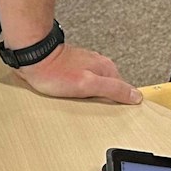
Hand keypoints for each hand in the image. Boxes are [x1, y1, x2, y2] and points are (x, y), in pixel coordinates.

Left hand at [14, 42, 141, 103]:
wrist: (34, 57)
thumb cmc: (57, 73)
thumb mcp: (89, 85)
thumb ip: (113, 89)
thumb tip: (136, 96)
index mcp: (106, 68)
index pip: (122, 89)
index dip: (119, 103)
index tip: (114, 113)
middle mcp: (98, 64)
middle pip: (108, 87)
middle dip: (103, 99)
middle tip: (92, 109)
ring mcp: (85, 64)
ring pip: (94, 85)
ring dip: (89, 95)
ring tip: (80, 103)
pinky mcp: (72, 66)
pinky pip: (81, 82)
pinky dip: (78, 90)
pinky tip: (71, 95)